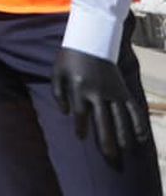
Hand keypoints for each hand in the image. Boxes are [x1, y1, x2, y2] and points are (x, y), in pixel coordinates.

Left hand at [52, 47, 150, 164]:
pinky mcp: (123, 90)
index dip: (81, 127)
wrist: (91, 41)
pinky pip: (133, 108)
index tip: (81, 138)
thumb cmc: (70, 58)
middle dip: (106, 140)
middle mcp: (98, 92)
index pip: (81, 113)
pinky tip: (141, 137)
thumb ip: (58, 93)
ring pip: (120, 117)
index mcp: (79, 88)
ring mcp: (113, 92)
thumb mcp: (57, 73)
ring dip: (124, 135)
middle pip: (103, 120)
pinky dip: (138, 122)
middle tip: (109, 157)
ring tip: (125, 151)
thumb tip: (64, 113)